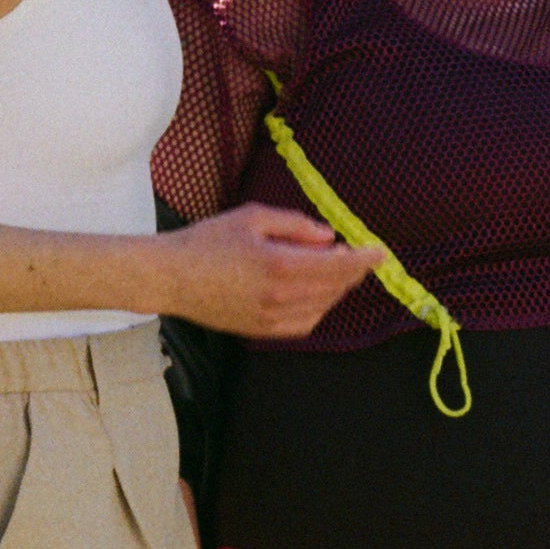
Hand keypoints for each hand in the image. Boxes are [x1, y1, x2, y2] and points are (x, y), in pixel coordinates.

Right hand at [160, 203, 380, 337]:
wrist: (169, 277)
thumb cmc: (207, 241)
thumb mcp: (253, 218)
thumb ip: (296, 225)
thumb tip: (329, 237)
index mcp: (279, 265)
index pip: (339, 265)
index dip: (364, 258)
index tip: (380, 251)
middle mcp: (279, 297)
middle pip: (335, 287)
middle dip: (353, 271)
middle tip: (358, 255)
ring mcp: (270, 318)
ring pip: (323, 307)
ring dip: (336, 289)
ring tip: (332, 269)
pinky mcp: (261, 331)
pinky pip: (305, 324)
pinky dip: (318, 309)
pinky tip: (314, 293)